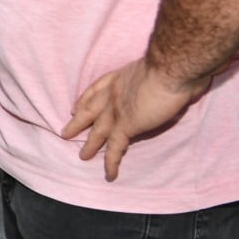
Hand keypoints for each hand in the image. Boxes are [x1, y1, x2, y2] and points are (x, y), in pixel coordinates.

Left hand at [60, 59, 207, 181]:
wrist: (172, 68)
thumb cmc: (172, 63)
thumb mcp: (158, 69)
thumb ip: (159, 79)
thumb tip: (172, 85)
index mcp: (122, 76)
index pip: (97, 88)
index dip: (85, 99)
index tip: (76, 107)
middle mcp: (115, 92)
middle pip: (90, 109)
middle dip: (78, 122)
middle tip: (66, 132)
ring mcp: (118, 109)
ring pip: (98, 131)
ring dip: (90, 145)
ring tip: (83, 156)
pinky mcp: (127, 125)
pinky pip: (116, 147)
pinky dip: (112, 162)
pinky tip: (109, 174)